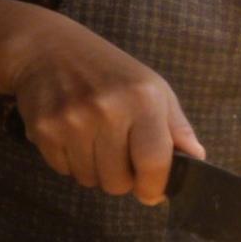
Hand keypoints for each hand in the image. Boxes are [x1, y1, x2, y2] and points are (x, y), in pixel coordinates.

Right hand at [6, 12, 202, 205]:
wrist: (47, 49)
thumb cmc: (109, 71)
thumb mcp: (153, 88)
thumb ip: (177, 128)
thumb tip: (197, 161)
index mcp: (142, 99)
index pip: (154, 161)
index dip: (155, 187)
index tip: (153, 193)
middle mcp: (107, 110)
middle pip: (119, 182)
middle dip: (123, 178)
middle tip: (118, 154)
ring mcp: (72, 121)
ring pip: (90, 181)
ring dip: (95, 171)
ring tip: (93, 140)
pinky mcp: (43, 130)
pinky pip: (65, 172)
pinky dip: (71, 163)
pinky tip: (71, 135)